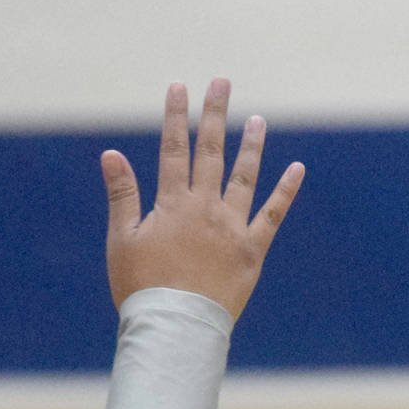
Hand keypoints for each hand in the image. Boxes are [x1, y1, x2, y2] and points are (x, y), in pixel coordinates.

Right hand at [102, 80, 304, 315]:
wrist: (177, 328)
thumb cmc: (143, 288)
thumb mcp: (123, 239)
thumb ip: (122, 194)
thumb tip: (111, 152)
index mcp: (173, 204)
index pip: (174, 149)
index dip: (176, 117)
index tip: (179, 87)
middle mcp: (206, 208)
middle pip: (211, 152)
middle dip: (215, 114)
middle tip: (222, 81)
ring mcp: (232, 228)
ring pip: (245, 177)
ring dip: (251, 146)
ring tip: (258, 120)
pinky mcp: (253, 251)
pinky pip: (273, 216)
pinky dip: (286, 192)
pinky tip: (298, 169)